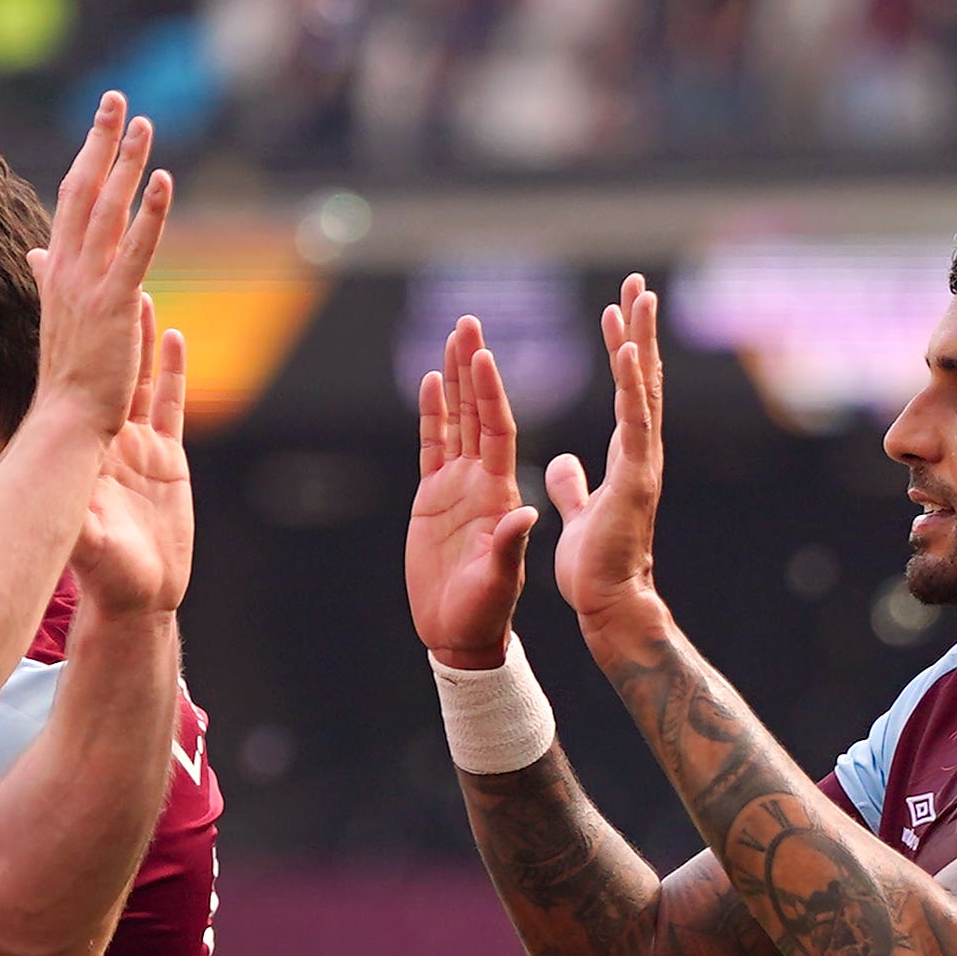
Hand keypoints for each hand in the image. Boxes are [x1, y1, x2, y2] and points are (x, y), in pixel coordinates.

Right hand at [28, 97, 169, 431]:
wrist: (67, 420)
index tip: (101, 124)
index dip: (87, 158)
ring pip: (108, 211)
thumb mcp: (58, 314)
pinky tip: (160, 181)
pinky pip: (134, 250)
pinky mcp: (115, 305)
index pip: (72, 200)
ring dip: (125, 163)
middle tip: (116, 99)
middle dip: (101, 142)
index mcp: (59, 269)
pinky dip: (147, 214)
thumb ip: (50, 276)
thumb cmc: (69, 375)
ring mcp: (89, 284)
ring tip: (142, 123)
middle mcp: (69, 268)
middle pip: (85, 190)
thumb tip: (39, 250)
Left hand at [74, 315, 193, 617]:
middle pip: (106, 366)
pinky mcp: (167, 461)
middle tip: (99, 277)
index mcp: (87, 450)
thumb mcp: (89, 548)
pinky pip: (169, 405)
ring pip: (137, 376)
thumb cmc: (108, 579)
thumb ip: (76, 527)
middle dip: (105, 322)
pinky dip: (171, 371)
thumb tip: (50, 512)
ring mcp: (137, 448)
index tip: (67, 300)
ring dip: (136, 335)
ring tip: (136, 290)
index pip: (80, 381)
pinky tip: (172, 336)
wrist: (138, 601)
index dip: (75, 340)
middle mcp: (106, 439)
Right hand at [408, 316, 538, 668]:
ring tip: (455, 337)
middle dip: (474, 369)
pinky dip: (432, 415)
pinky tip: (432, 382)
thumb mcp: (499, 581)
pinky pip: (431, 447)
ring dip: (455, 379)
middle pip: (476, 412)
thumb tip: (526, 515)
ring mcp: (455, 487)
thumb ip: (508, 547)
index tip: (486, 355)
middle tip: (470, 322)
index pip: (498, 430)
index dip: (490, 392)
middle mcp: (481, 481)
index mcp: (501, 494)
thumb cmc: (485, 612)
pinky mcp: (430, 499)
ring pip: (454, 421)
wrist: (461, 633)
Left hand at [546, 274, 666, 635]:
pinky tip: (628, 348)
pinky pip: (632, 422)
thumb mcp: (578, 514)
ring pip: (642, 389)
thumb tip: (562, 463)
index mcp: (625, 457)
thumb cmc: (597, 567)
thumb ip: (572, 485)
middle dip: (639, 328)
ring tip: (639, 297)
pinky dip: (631, 384)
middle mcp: (638, 452)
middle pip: (640, 378)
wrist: (610, 603)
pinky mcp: (634, 478)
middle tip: (640, 283)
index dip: (623, 350)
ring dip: (640, 340)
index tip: (617, 311)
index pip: (627, 392)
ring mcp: (641, 462)